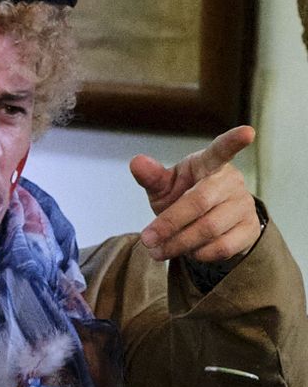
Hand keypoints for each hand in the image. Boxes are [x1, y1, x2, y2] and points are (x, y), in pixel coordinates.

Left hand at [130, 125, 260, 264]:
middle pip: (200, 202)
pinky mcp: (250, 229)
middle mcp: (231, 181)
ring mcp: (244, 205)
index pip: (221, 150)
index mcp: (208, 164)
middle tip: (147, 240)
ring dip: (179, 244)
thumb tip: (136, 162)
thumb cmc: (183, 197)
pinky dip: (198, 254)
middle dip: (169, 224)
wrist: (207, 227)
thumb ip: (151, 177)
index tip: (247, 132)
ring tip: (158, 251)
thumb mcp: (164, 187)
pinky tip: (187, 253)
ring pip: (210, 229)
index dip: (233, 141)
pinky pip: (222, 247)